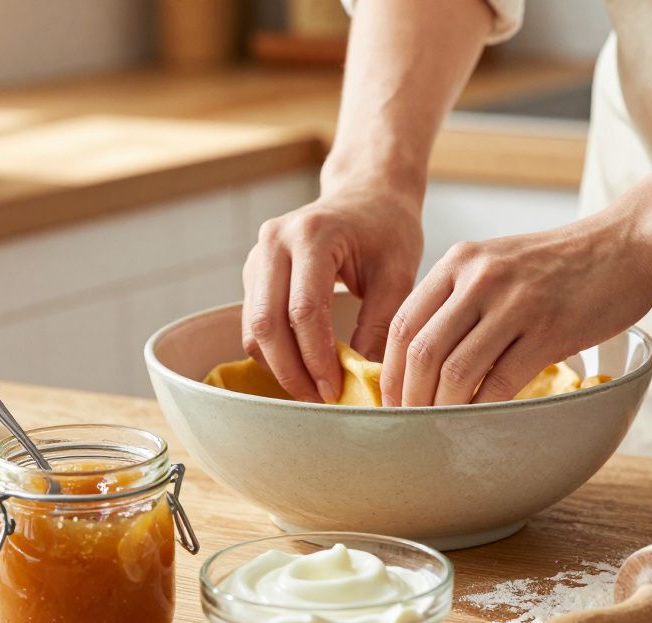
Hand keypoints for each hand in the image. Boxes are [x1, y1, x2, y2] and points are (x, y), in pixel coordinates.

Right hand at [242, 188, 422, 402]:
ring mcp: (258, 256)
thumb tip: (364, 381)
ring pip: (253, 328)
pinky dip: (274, 352)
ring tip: (314, 389)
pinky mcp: (254, 272)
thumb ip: (380, 325)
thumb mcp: (397, 275)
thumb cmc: (388, 230)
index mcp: (312, 235)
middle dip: (291, 371)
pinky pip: (254, 324)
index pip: (304, 311)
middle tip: (320, 400)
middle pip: (266, 323)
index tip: (337, 390)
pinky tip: (304, 367)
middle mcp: (275, 241)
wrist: (367, 194)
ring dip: (279, 366)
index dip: (317, 358)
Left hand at [379, 216, 651, 406]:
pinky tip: (480, 421)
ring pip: (455, 371)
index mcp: (460, 262)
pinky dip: (483, 409)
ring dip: (441, 409)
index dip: (389, 370)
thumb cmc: (562, 263)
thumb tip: (424, 356)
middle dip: (408, 397)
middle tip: (408, 423)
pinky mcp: (548, 331)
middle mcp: (480, 279)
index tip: (390, 399)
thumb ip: (459, 298)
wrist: (628, 243)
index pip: (404, 323)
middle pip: (421, 351)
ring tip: (440, 428)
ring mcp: (515, 304)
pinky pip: (501, 382)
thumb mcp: (497, 262)